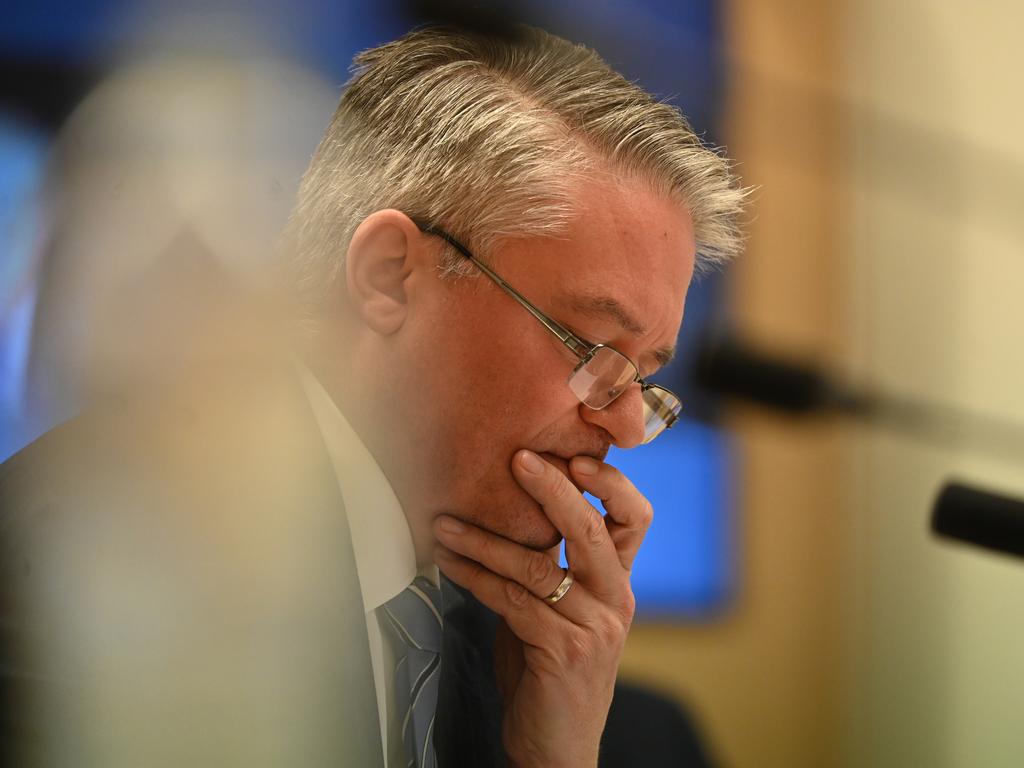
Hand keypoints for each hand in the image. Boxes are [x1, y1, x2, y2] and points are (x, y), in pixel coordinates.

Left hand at [433, 449, 652, 767]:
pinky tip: (449, 563)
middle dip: (554, 488)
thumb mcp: (560, 612)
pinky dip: (474, 577)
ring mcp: (594, 626)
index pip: (634, 519)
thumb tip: (502, 517)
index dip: (611, 483)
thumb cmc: (551, 672)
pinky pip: (511, 600)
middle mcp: (615, 599)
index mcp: (618, 584)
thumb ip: (548, 569)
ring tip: (445, 523)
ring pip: (538, 565)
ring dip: (483, 539)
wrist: (558, 747)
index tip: (574, 455)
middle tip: (518, 459)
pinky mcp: (563, 651)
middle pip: (593, 529)